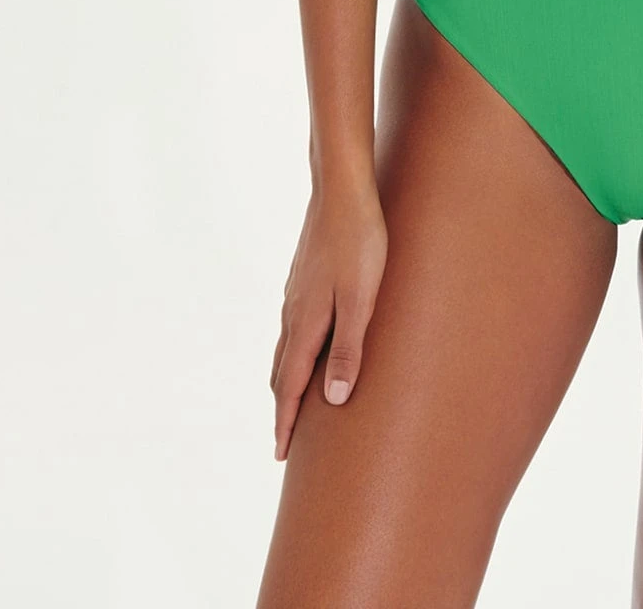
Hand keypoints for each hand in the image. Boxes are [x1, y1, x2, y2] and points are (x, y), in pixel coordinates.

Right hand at [270, 176, 387, 459]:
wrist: (342, 188)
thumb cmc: (360, 241)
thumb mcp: (362, 299)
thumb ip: (348, 347)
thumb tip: (333, 400)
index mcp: (305, 323)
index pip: (289, 385)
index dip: (286, 421)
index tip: (280, 455)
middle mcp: (294, 311)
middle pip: (282, 370)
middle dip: (282, 406)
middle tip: (286, 439)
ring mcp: (297, 292)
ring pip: (287, 346)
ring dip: (288, 378)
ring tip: (296, 399)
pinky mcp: (305, 276)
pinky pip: (295, 325)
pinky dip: (296, 350)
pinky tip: (310, 343)